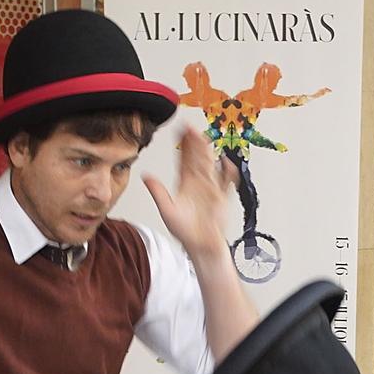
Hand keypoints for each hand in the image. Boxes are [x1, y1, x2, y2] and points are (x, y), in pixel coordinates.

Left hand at [143, 125, 237, 261]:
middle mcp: (199, 183)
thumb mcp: (167, 211)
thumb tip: (146, 176)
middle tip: (192, 127)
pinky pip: (226, 182)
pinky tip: (226, 163)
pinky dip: (227, 172)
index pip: (184, 159)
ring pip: (211, 165)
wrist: (202, 246)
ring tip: (205, 139)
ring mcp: (211, 188)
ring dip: (208, 152)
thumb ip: (158, 193)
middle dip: (196, 142)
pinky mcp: (222, 197)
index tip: (181, 129)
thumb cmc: (185, 232)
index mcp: (185, 183)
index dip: (183, 143)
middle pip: (197, 157)